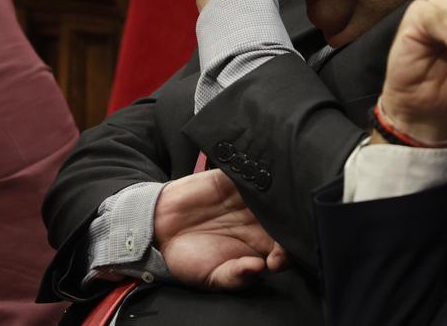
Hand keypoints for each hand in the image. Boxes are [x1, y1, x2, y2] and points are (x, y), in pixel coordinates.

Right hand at [154, 169, 287, 289]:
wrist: (157, 230)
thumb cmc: (189, 258)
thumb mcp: (212, 277)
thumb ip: (236, 276)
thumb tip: (258, 269)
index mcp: (261, 244)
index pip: (288, 245)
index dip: (288, 252)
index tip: (276, 260)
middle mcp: (260, 219)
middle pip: (287, 215)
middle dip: (289, 222)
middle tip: (279, 232)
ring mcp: (248, 197)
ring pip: (273, 191)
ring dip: (276, 195)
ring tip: (271, 205)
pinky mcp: (231, 177)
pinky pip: (249, 169)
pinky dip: (255, 171)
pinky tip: (254, 181)